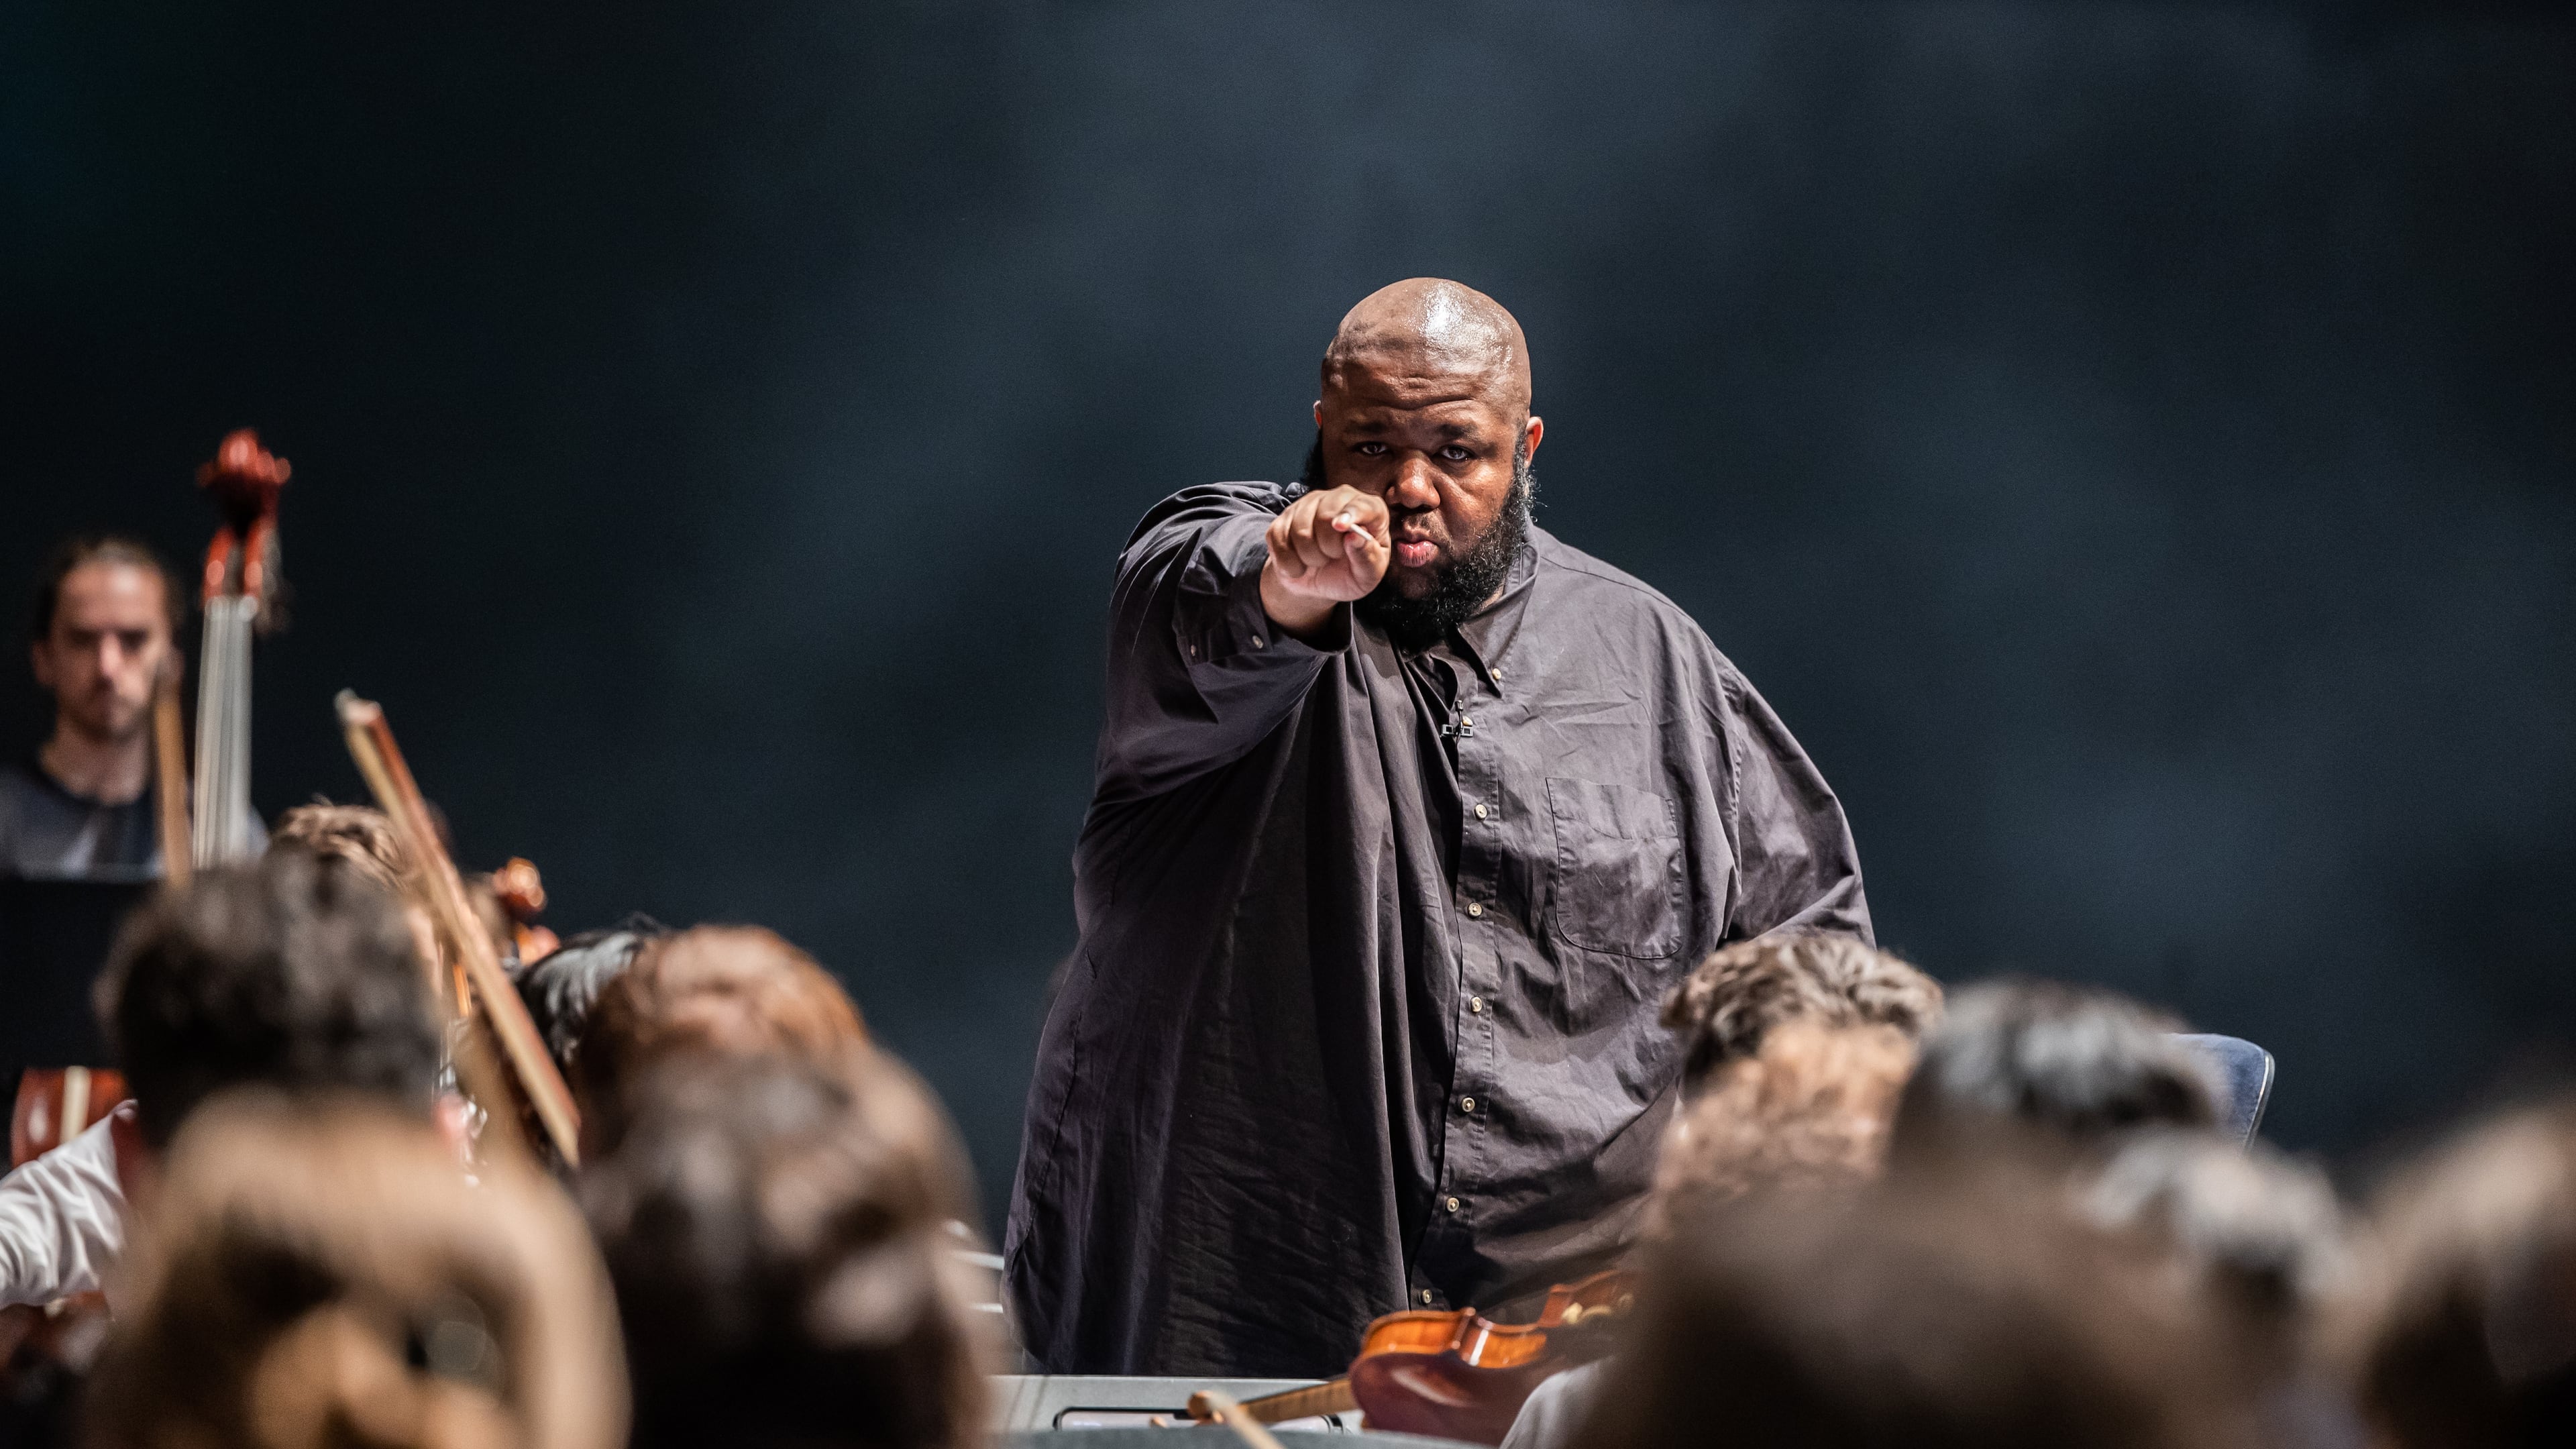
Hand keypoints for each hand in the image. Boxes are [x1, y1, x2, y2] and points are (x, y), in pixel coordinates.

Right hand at [1260, 487, 1387, 635]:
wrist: (1320, 582)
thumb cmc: (1351, 574)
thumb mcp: (1368, 575)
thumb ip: (1367, 557)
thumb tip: (1355, 537)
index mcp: (1370, 510)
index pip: (1362, 505)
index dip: (1351, 514)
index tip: (1339, 526)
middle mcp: (1339, 499)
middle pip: (1325, 516)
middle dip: (1328, 547)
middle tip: (1334, 557)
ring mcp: (1309, 505)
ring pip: (1300, 530)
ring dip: (1309, 557)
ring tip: (1319, 560)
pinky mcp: (1284, 518)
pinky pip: (1279, 540)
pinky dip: (1289, 562)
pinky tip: (1300, 563)